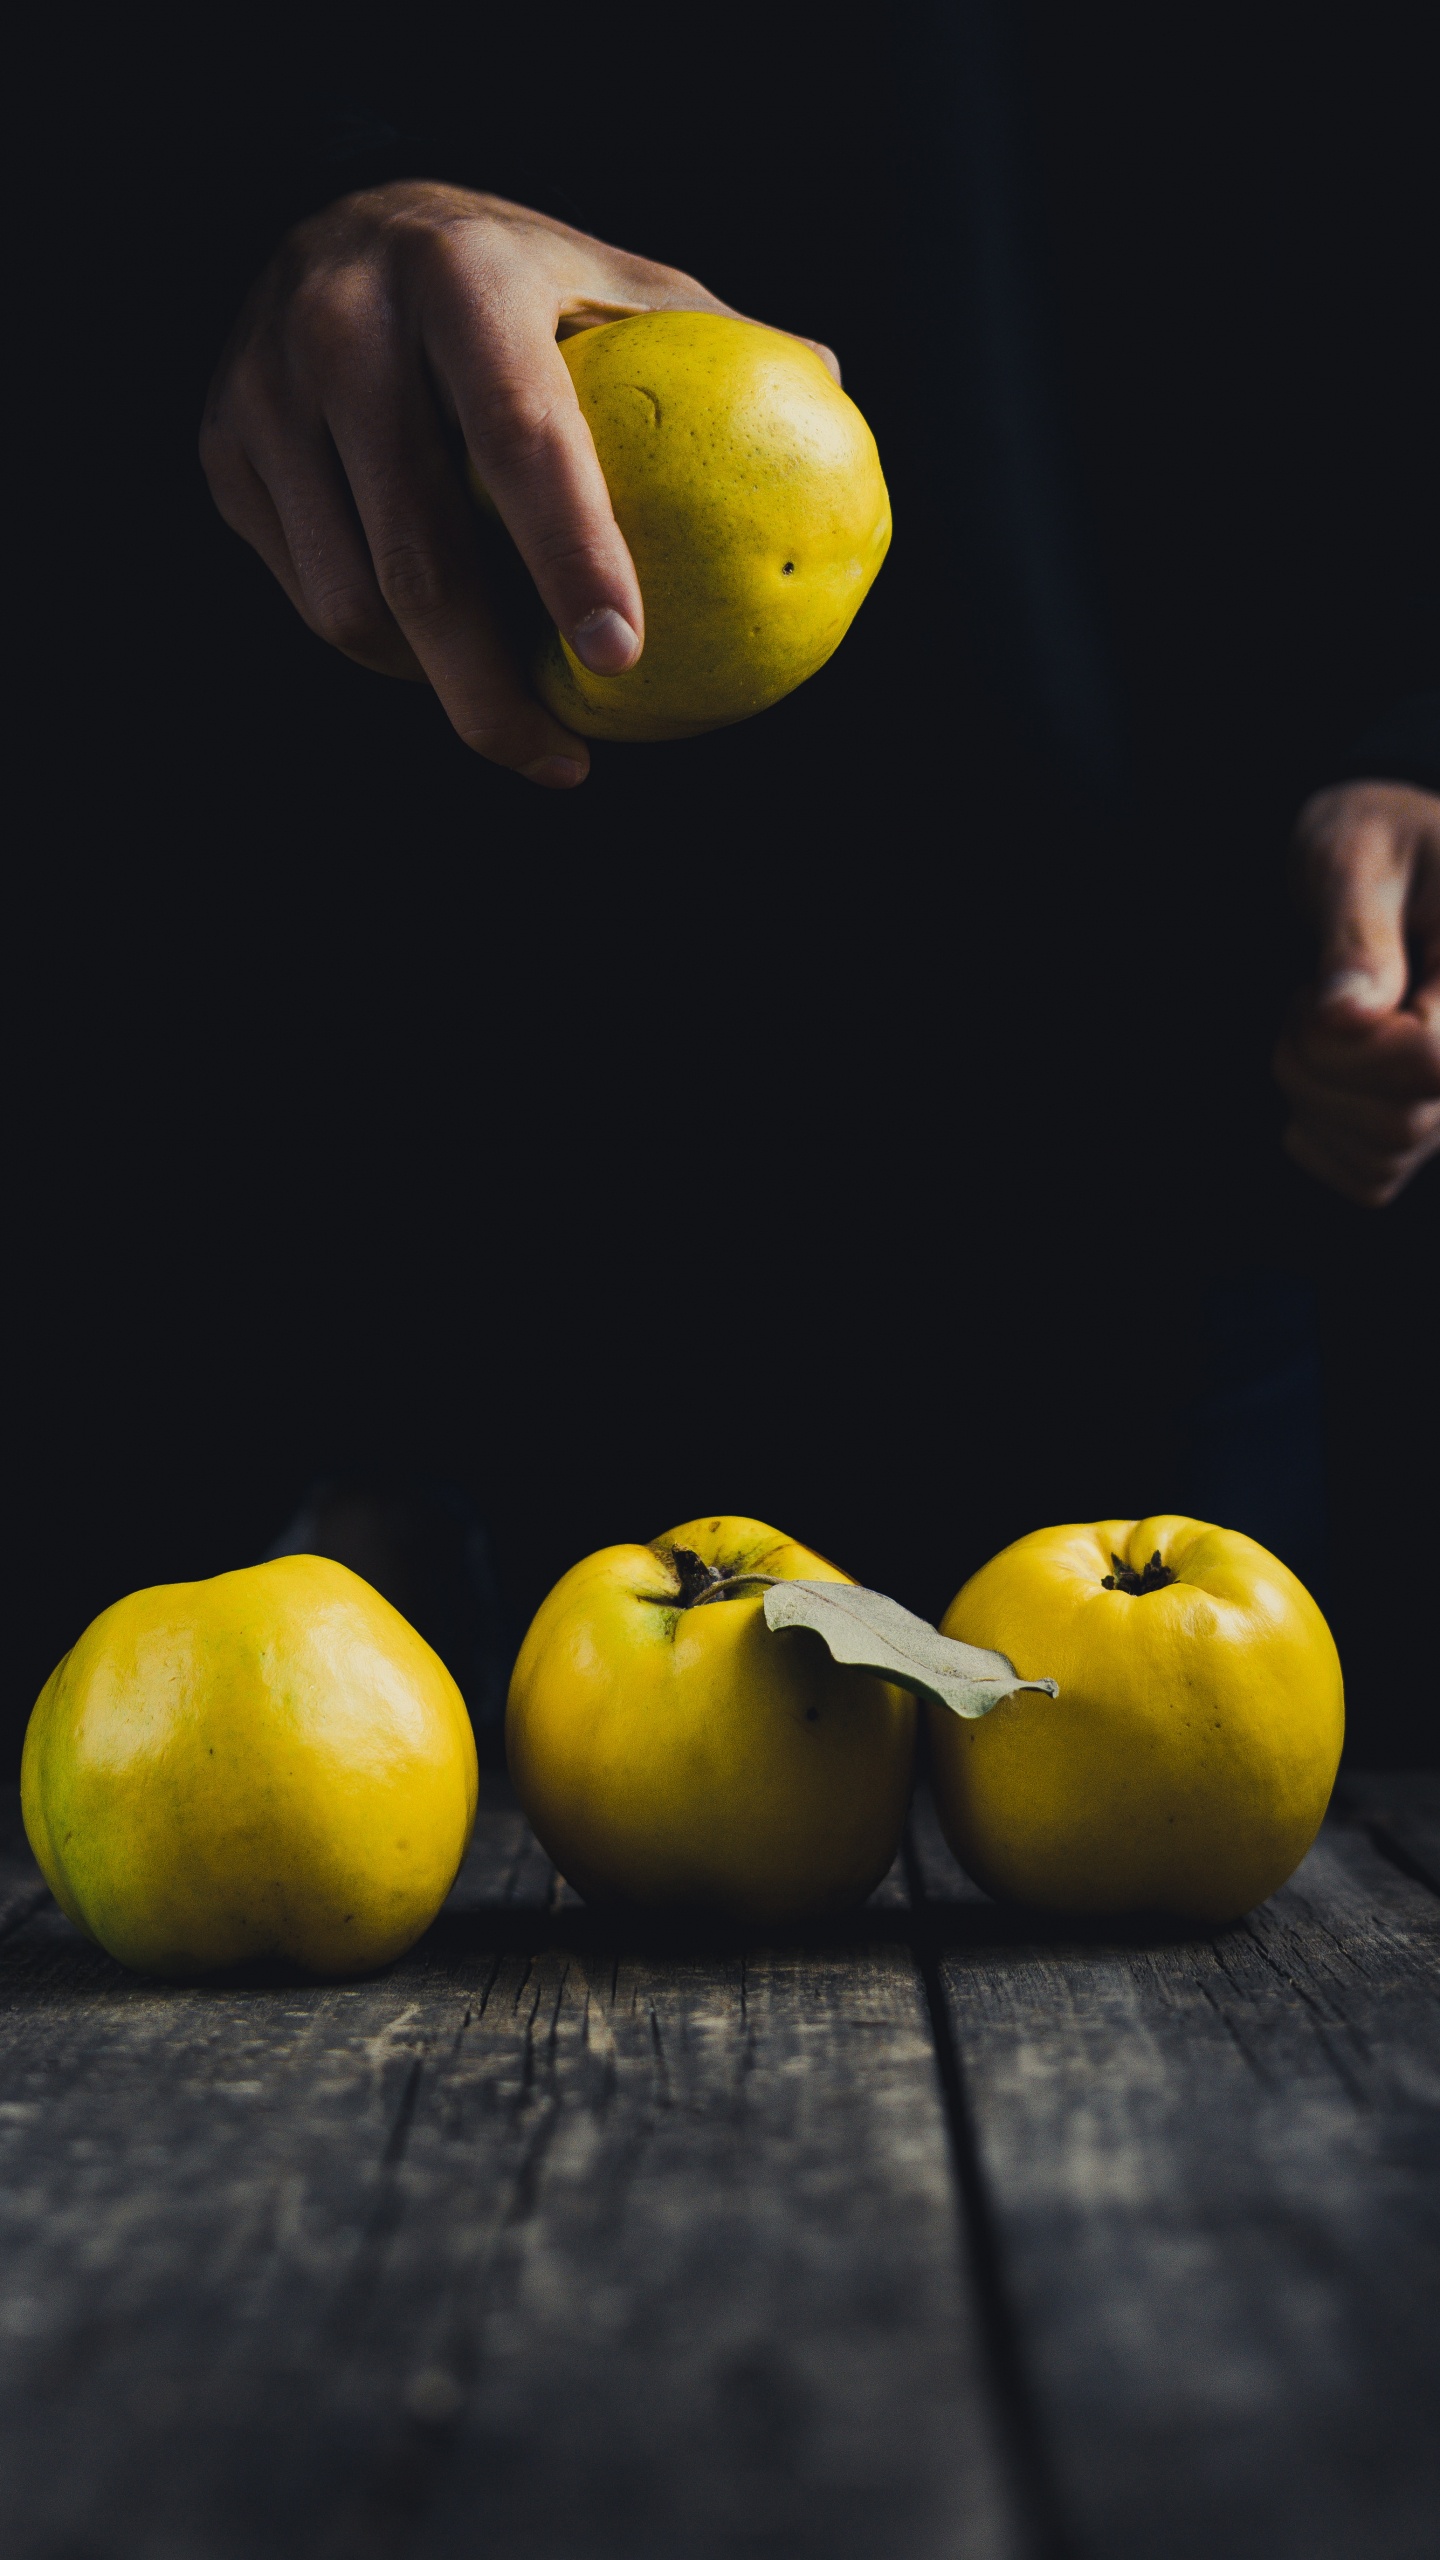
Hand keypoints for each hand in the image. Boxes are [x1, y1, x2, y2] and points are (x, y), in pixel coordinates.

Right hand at [200, 183, 837, 787]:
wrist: (335, 215)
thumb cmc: (517, 279)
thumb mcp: (610, 278)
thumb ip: (709, 336)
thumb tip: (828, 387)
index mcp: (461, 277)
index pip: (523, 438)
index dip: (572, 555)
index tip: (622, 657)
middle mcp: (342, 325)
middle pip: (418, 561)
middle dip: (489, 692)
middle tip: (563, 763)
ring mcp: (263, 390)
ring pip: (350, 604)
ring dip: (434, 684)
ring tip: (504, 705)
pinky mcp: (219, 448)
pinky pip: (310, 596)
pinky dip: (379, 652)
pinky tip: (436, 659)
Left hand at [1274, 781, 1439, 1204]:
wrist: (1374, 863)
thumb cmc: (1370, 840)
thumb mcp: (1353, 855)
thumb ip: (1354, 930)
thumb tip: (1350, 1014)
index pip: (1432, 1060)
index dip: (1355, 1045)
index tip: (1318, 992)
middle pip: (1405, 1120)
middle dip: (1319, 1069)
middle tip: (1302, 1004)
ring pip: (1386, 1155)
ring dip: (1313, 1100)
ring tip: (1311, 1029)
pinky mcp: (1428, 1122)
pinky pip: (1372, 1179)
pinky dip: (1321, 1141)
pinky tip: (1314, 1079)